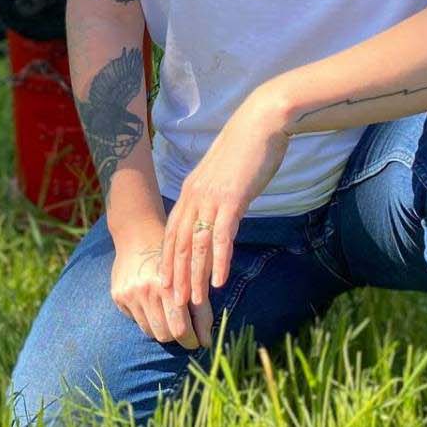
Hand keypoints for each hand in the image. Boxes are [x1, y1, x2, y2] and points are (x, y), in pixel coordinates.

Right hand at [109, 227, 212, 349]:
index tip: (201, 342)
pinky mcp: (118, 296)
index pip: (180, 328)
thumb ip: (200, 307)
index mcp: (167, 285)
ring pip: (150, 331)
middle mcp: (145, 291)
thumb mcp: (190, 275)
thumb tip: (206, 341)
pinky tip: (153, 305)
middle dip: (180, 339)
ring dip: (164, 330)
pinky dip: (148, 319)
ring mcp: (129, 294)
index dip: (193, 340)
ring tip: (173, 321)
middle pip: (165, 334)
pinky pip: (136, 320)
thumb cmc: (173, 254)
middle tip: (189, 335)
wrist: (137, 233)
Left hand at [162, 90, 291, 304]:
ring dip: (196, 277)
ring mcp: (211, 198)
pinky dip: (219, 261)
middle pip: (180, 244)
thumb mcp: (222, 176)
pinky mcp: (232, 199)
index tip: (165, 285)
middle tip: (174, 304)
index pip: (172, 233)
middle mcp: (194, 196)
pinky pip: (222, 236)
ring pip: (198, 246)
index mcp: (190, 191)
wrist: (261, 122)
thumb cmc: (246, 148)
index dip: (167, 261)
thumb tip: (215, 214)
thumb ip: (214, 196)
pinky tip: (219, 282)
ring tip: (195, 302)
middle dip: (176, 277)